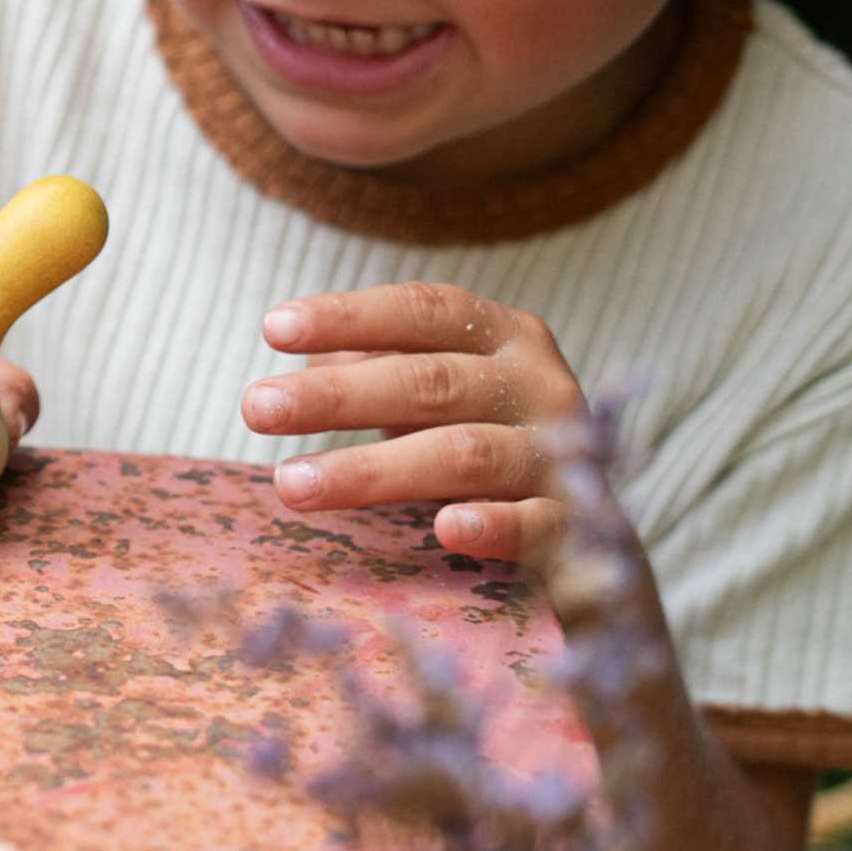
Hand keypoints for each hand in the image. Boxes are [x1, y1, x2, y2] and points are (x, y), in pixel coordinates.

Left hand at [238, 280, 587, 566]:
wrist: (594, 539)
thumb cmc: (488, 446)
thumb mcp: (436, 397)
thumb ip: (380, 369)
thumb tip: (303, 364)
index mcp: (503, 337)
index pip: (423, 311)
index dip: (349, 315)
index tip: (272, 328)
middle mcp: (538, 384)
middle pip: (429, 380)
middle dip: (336, 395)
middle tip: (257, 406)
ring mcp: (564, 455)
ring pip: (464, 454)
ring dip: (373, 469)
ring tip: (292, 483)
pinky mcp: (580, 526)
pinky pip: (538, 524)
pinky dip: (493, 524)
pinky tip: (444, 530)